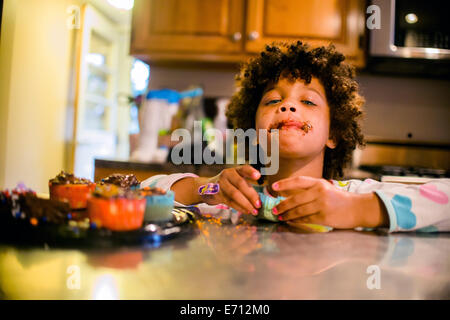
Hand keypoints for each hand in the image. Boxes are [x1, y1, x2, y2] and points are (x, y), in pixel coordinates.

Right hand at [197, 165, 261, 214]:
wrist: (207, 188)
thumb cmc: (228, 185)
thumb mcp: (235, 180)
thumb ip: (246, 186)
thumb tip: (259, 200)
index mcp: (235, 170)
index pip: (244, 169)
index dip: (251, 172)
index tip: (258, 176)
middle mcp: (227, 174)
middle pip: (240, 184)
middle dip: (251, 195)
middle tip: (258, 204)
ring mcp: (220, 184)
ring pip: (234, 194)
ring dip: (246, 204)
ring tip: (254, 211)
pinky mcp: (216, 194)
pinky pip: (229, 202)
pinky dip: (239, 207)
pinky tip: (246, 211)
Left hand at [271, 176, 388, 228]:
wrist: (358, 208)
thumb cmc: (339, 199)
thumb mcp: (326, 188)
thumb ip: (310, 190)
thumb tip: (289, 195)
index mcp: (319, 183)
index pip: (298, 181)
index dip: (284, 184)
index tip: (273, 187)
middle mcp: (320, 192)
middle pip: (295, 198)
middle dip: (282, 205)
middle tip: (274, 210)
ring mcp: (322, 204)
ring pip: (298, 211)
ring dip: (287, 215)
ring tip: (280, 217)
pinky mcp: (324, 217)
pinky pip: (305, 219)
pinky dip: (296, 221)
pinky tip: (290, 221)